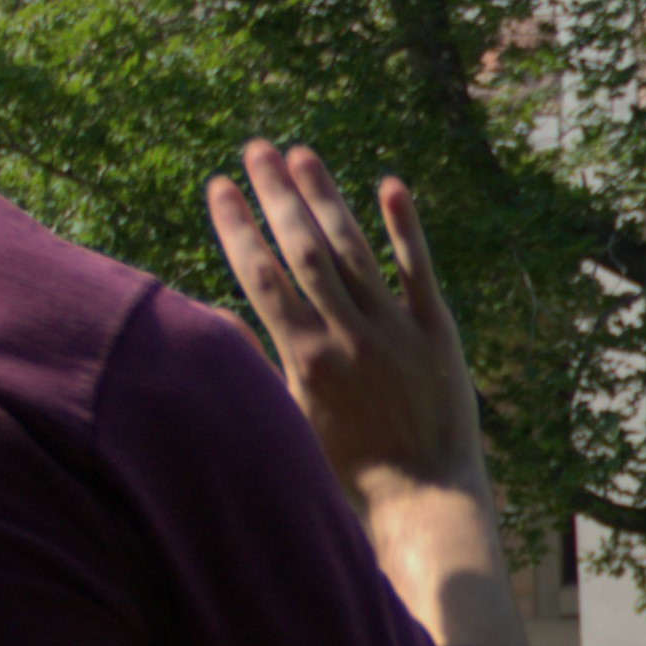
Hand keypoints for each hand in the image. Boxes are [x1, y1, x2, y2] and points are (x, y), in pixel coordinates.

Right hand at [206, 143, 492, 507]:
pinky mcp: (437, 333)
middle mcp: (346, 334)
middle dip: (277, 193)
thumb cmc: (347, 473)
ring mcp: (393, 329)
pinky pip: (418, 270)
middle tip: (256, 147)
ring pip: (354, 249)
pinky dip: (404, 227)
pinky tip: (390, 185)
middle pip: (303, 248)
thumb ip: (251, 366)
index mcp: (302, 356)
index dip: (237, 227)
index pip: (261, 275)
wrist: (423, 498)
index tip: (218, 186)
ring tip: (303, 154)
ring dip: (327, 196)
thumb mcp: (286, 425)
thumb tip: (208, 317)